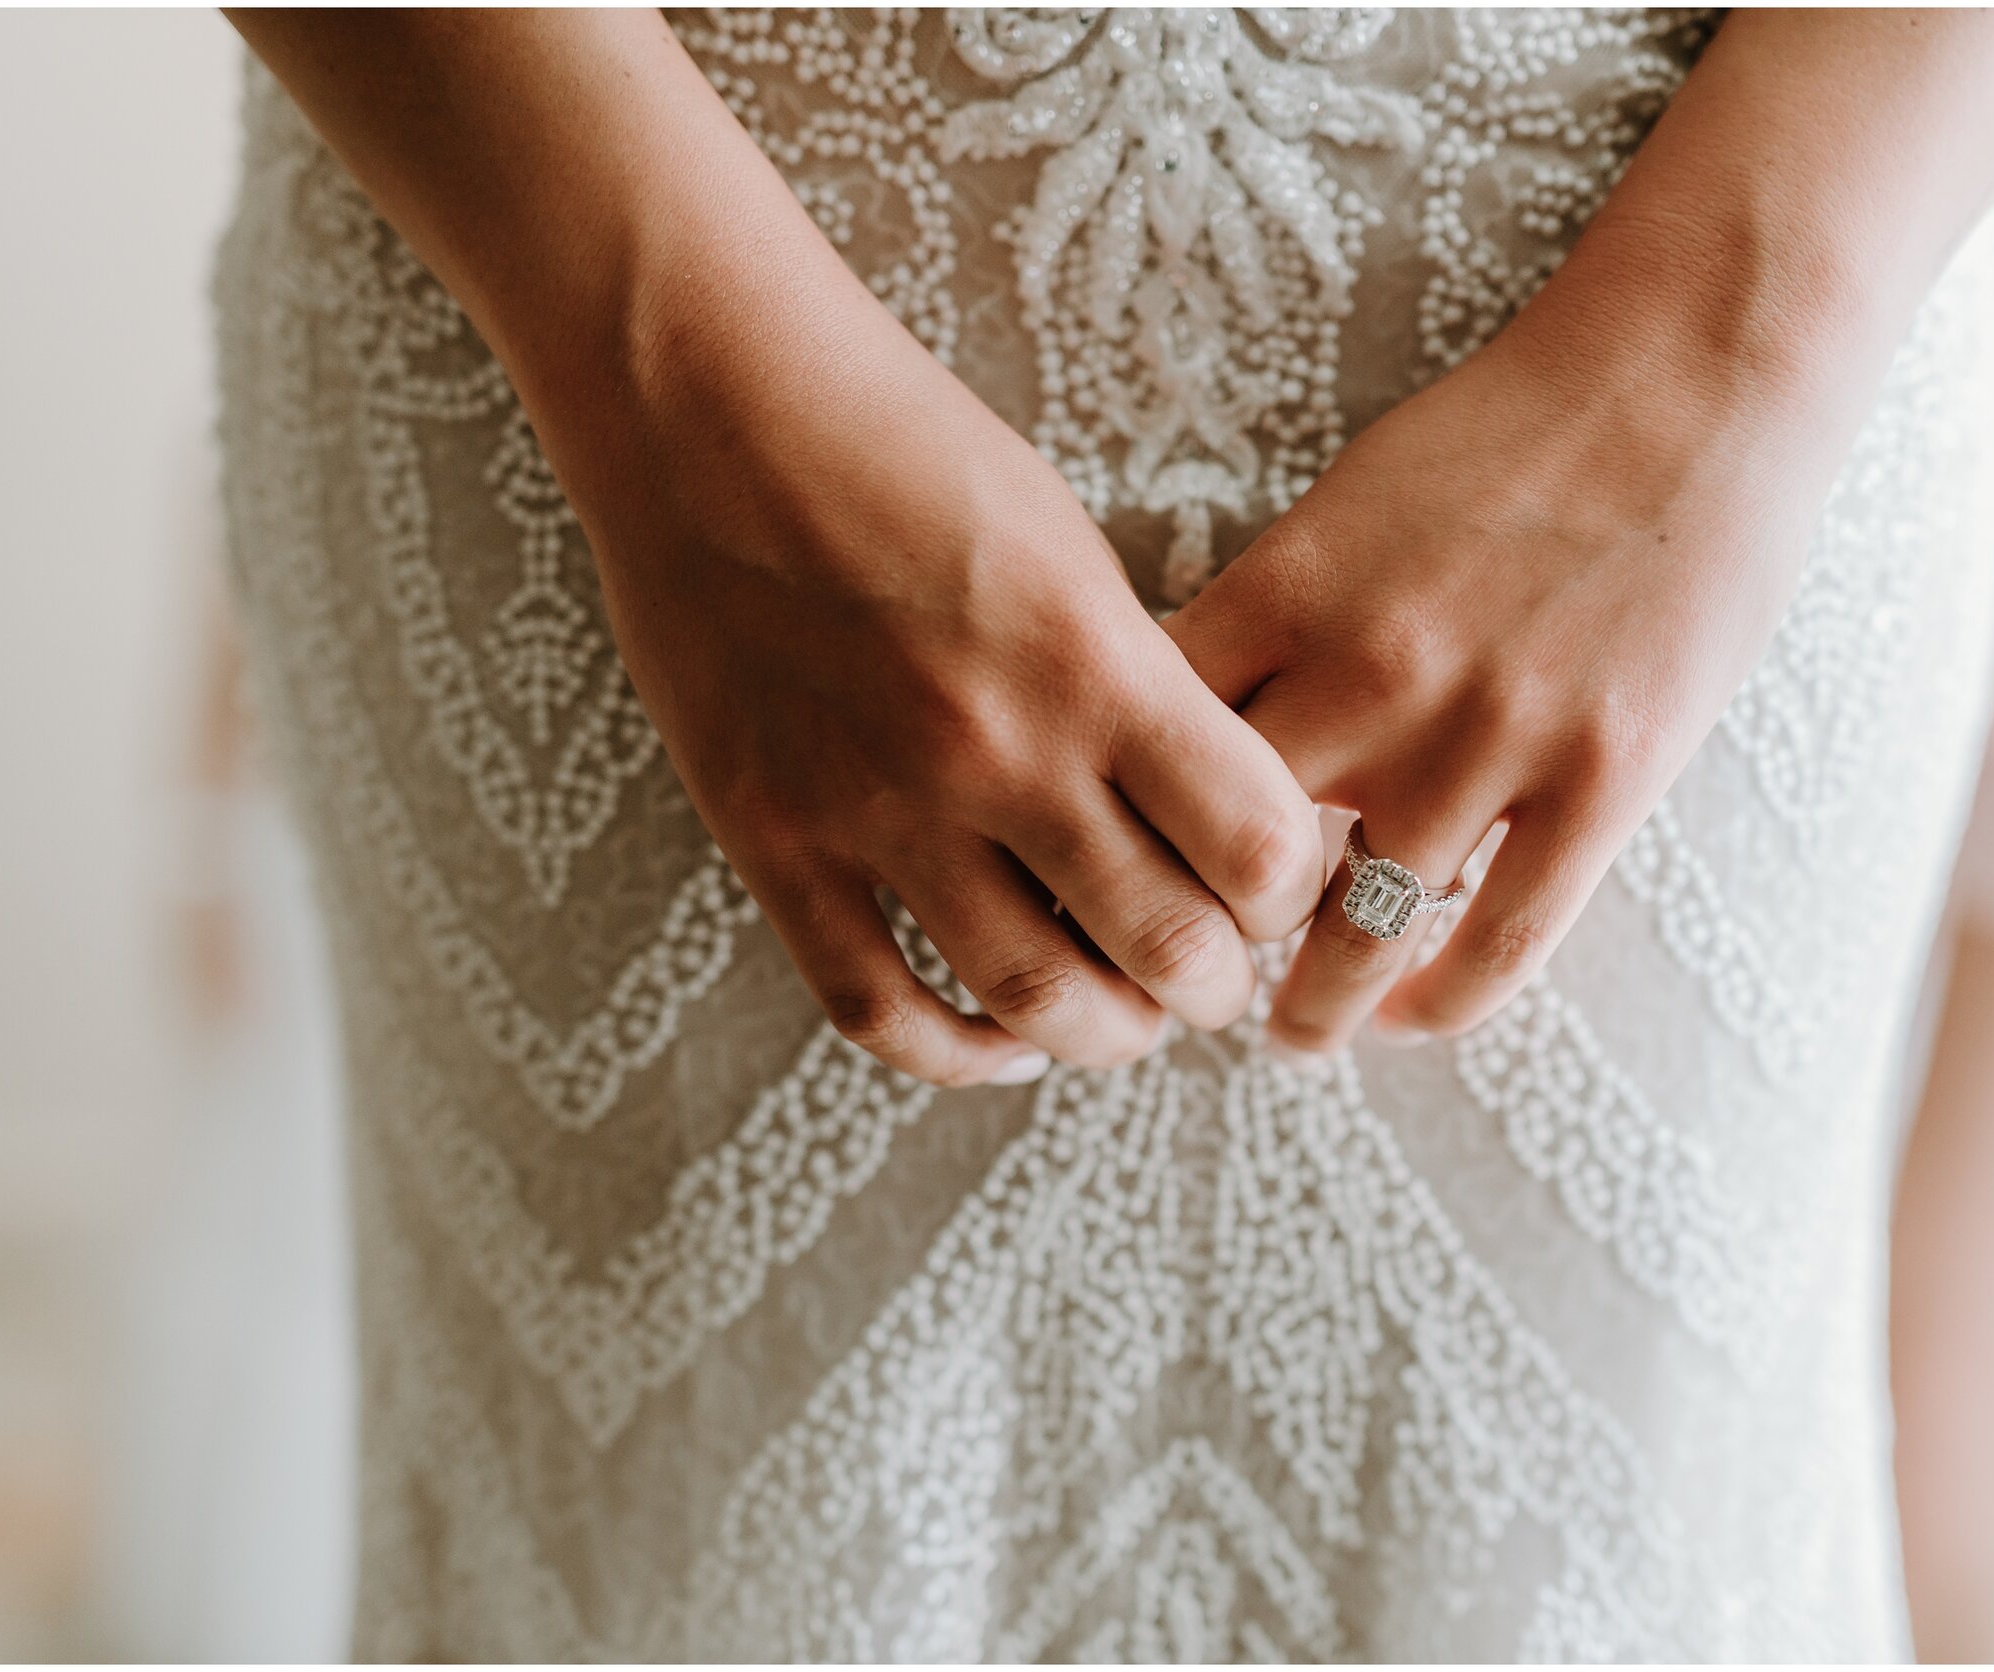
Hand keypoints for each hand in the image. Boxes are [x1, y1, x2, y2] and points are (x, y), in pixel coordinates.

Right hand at [529, 237, 1321, 1086]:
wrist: (705, 405)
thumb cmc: (905, 450)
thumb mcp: (1069, 550)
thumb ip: (1138, 688)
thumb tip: (1207, 814)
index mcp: (1094, 662)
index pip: (1258, 847)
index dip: (1288, 890)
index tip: (1273, 882)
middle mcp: (996, 750)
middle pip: (1166, 951)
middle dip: (1214, 983)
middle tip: (1210, 968)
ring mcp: (875, 808)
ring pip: (1036, 1003)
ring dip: (1106, 1031)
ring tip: (1122, 1010)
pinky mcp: (773, 840)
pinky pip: (878, 1008)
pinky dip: (960, 1050)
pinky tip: (1001, 1035)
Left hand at [1165, 315, 1841, 1054]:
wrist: (1688, 374)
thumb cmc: (1508, 429)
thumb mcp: (1347, 500)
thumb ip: (1272, 614)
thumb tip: (1190, 712)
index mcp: (1288, 593)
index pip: (1149, 750)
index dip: (1112, 834)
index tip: (1104, 882)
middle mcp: (1371, 675)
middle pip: (1227, 861)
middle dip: (1195, 937)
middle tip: (1184, 978)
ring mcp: (1490, 737)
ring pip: (1354, 933)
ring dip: (1309, 1005)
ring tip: (1289, 1030)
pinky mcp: (1601, 781)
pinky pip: (1498, 944)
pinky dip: (1435, 1007)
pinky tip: (1401, 1021)